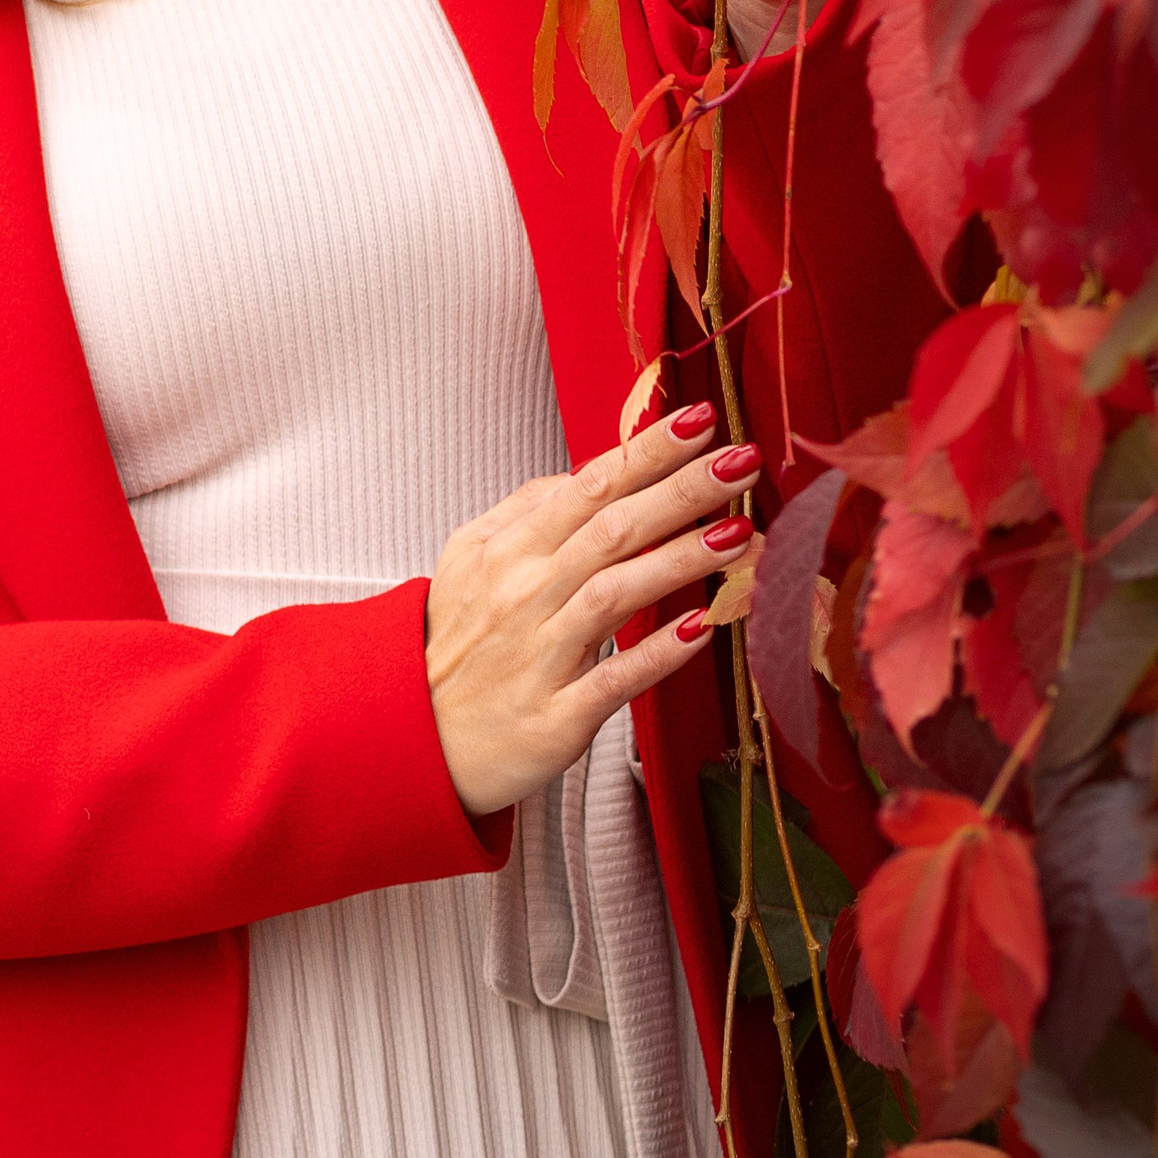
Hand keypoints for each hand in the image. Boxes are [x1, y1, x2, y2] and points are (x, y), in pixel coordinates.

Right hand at [424, 402, 756, 820]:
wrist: (417, 737)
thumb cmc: (458, 644)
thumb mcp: (470, 560)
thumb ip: (526, 512)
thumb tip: (584, 472)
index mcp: (506, 549)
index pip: (587, 485)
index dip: (645, 452)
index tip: (699, 420)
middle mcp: (524, 594)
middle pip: (611, 529)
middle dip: (680, 491)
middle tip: (740, 461)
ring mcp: (540, 655)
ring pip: (615, 594)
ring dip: (681, 560)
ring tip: (740, 533)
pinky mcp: (555, 716)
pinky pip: (611, 680)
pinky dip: (654, 654)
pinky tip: (702, 629)